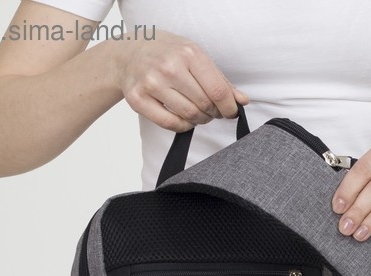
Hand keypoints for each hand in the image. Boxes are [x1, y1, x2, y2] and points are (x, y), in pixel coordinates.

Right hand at [113, 29, 248, 131]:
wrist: (128, 53)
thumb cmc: (166, 54)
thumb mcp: (195, 57)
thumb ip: (220, 80)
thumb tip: (242, 100)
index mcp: (188, 54)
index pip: (218, 90)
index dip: (229, 107)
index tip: (231, 112)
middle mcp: (169, 67)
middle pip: (204, 105)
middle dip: (213, 113)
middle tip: (211, 111)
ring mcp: (152, 83)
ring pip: (189, 116)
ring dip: (199, 120)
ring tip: (198, 113)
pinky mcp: (138, 99)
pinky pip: (171, 124)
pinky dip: (184, 126)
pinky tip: (185, 119)